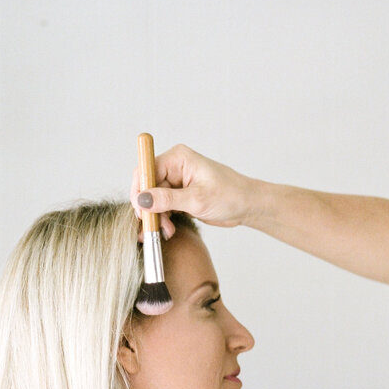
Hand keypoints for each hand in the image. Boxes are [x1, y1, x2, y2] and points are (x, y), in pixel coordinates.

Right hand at [130, 143, 258, 237]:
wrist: (248, 206)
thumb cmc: (231, 195)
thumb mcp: (197, 200)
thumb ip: (167, 199)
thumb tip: (142, 199)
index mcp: (178, 158)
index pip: (146, 170)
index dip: (140, 190)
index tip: (141, 211)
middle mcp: (174, 166)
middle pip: (147, 186)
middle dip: (149, 208)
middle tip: (155, 226)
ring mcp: (176, 181)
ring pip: (153, 199)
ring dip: (157, 216)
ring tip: (167, 230)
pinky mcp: (180, 195)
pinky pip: (162, 206)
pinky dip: (163, 218)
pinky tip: (169, 229)